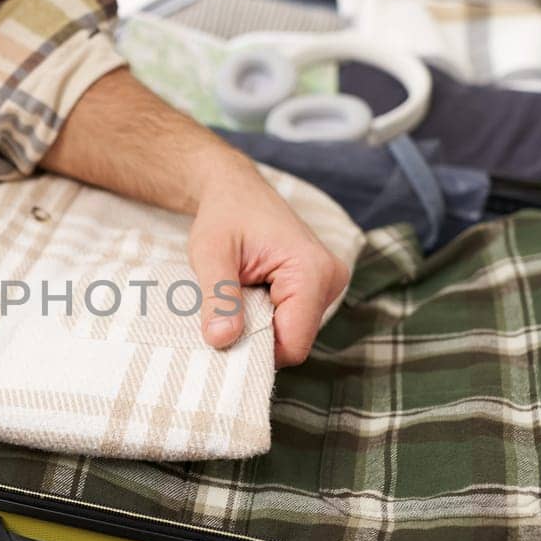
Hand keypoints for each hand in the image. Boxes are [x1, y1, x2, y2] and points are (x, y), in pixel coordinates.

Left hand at [187, 158, 347, 366]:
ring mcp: (329, 283)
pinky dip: (267, 316)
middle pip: (294, 341)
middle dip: (256, 335)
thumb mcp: (210, 253)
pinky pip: (293, 320)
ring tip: (240, 292)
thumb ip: (219, 297)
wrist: (236, 190)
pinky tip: (251, 292)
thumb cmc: (224, 215)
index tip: (224, 335)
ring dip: (260, 324)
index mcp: (312, 271)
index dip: (256, 351)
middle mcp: (330, 279)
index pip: (293, 344)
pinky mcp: (319, 286)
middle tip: (226, 308)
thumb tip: (221, 341)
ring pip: (292, 333)